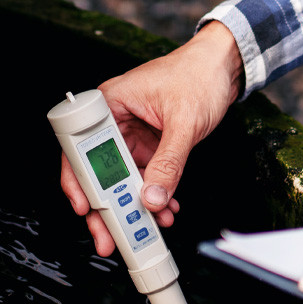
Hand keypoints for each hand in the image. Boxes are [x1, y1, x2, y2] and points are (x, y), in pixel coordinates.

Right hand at [58, 21, 244, 256]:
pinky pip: (144, 176)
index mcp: (110, 103)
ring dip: (134, 205)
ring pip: (122, 179)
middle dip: (107, 206)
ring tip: (147, 228)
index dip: (79, 180)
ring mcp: (132, 135)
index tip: (86, 207)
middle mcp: (115, 120)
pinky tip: (165, 209)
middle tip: (110, 236)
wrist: (224, 67)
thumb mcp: (184, 123)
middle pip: (99, 170)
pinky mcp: (149, 145)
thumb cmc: (199, 75)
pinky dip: (153, 195)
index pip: (81, 146)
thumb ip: (169, 162)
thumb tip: (153, 197)